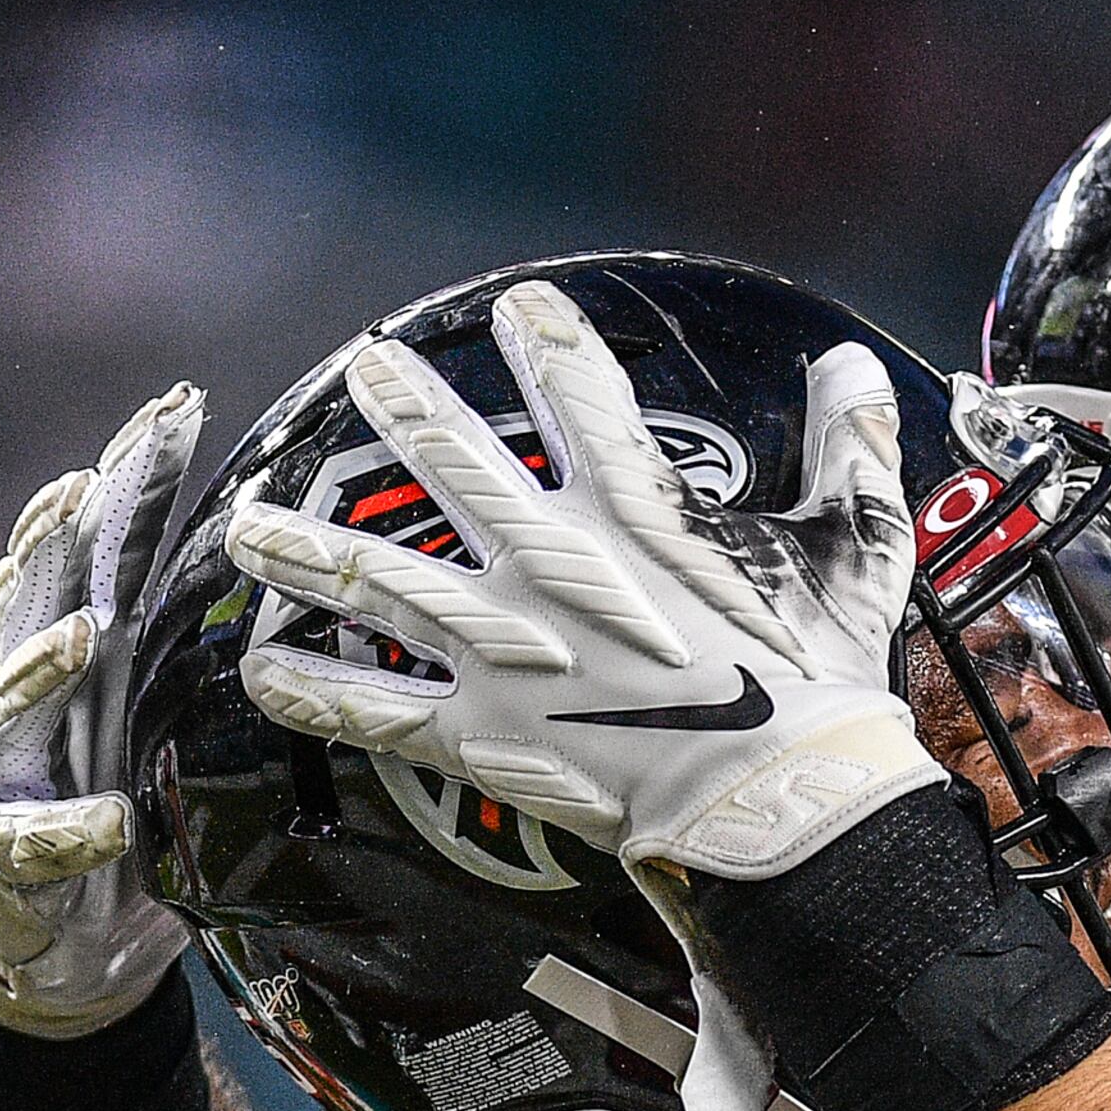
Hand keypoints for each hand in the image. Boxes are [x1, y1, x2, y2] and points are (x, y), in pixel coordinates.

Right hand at [0, 384, 210, 1037]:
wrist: (47, 955)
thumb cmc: (117, 833)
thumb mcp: (171, 738)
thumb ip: (212, 671)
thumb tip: (327, 599)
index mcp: (85, 668)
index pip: (107, 554)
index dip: (132, 481)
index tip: (174, 410)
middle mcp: (31, 707)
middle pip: (39, 600)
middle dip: (63, 539)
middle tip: (97, 482)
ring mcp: (5, 779)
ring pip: (5, 705)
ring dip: (39, 666)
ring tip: (80, 637)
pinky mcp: (1, 861)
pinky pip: (30, 842)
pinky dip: (67, 831)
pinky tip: (105, 822)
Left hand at [219, 279, 930, 1110]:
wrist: (776, 802)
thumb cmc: (814, 681)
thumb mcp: (852, 550)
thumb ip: (850, 451)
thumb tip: (859, 368)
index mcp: (630, 513)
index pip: (580, 395)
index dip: (549, 340)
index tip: (523, 309)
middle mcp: (546, 565)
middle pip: (450, 462)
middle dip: (400, 407)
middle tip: (364, 371)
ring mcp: (501, 649)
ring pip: (380, 582)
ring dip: (306, 549)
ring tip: (250, 524)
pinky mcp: (479, 732)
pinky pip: (376, 711)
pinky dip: (314, 695)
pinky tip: (262, 672)